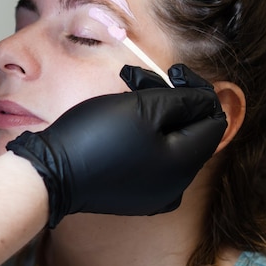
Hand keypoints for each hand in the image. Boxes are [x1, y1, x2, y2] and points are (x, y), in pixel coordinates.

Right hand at [6, 64, 226, 227]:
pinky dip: (141, 135)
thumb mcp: (144, 108)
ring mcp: (153, 194)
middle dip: (169, 98)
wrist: (52, 173)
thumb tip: (206, 101)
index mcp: (184, 165)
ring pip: (168, 143)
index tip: (173, 71)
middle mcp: (175, 186)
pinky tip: (119, 121)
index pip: (213, 121)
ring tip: (122, 92)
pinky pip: (151, 159)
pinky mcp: (132, 195)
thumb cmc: (97, 136)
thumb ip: (184, 101)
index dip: (198, 89)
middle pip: (189, 131)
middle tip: (137, 78)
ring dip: (151, 112)